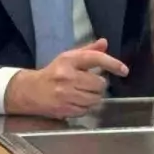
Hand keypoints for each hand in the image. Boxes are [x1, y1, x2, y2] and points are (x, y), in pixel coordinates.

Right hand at [4, 39, 128, 118]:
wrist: (30, 91)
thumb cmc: (53, 73)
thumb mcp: (68, 58)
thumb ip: (88, 51)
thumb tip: (104, 43)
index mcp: (68, 60)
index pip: (95, 58)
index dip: (112, 63)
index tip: (123, 70)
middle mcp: (67, 76)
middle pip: (99, 83)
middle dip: (99, 85)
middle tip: (91, 83)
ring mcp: (65, 94)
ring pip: (95, 98)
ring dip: (94, 97)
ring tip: (84, 92)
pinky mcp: (64, 109)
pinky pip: (86, 110)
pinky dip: (86, 106)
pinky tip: (77, 101)